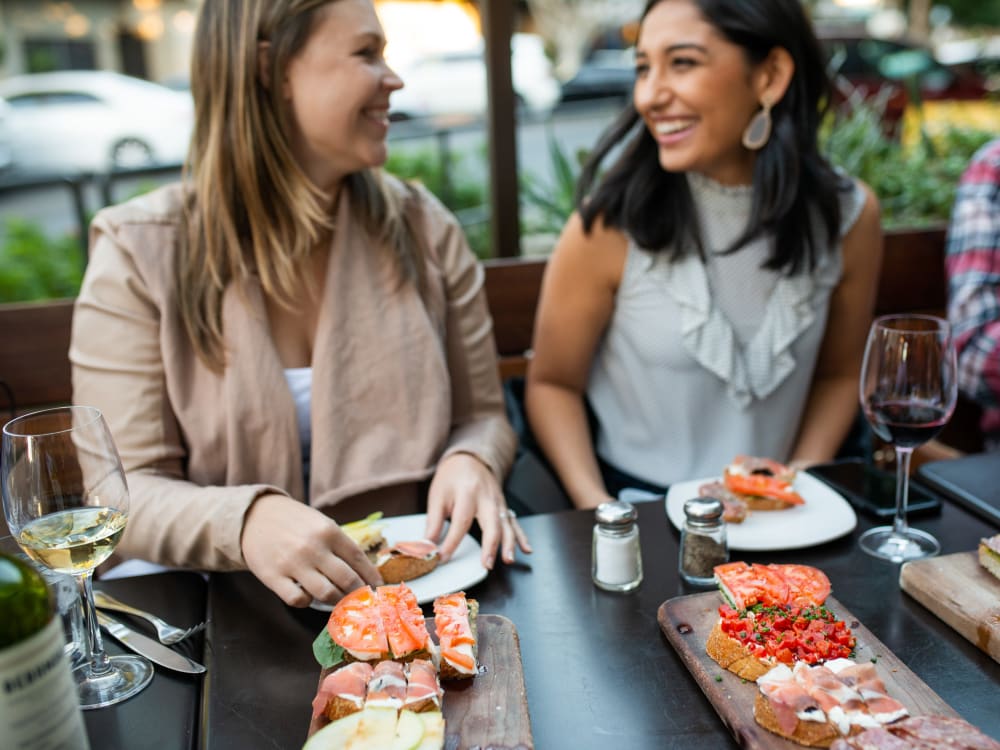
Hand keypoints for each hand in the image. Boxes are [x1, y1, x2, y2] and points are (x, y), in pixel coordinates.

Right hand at [241, 494, 381, 606]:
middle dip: (359, 594)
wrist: (255, 517)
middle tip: (363, 600)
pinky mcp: (274, 577)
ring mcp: (293, 563)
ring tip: (340, 601)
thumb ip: (339, 545)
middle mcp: (313, 547)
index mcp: (329, 531)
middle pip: (347, 580)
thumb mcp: (321, 524)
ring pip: (326, 594)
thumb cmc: (295, 522)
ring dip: (337, 601)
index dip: (371, 577)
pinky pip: (298, 600)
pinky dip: (308, 602)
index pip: (359, 559)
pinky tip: (309, 595)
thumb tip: (363, 573)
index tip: (378, 588)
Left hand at [424, 453, 531, 569]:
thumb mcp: (437, 496)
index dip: (451, 543)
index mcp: (467, 493)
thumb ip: (433, 523)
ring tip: (507, 560)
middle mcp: (486, 497)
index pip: (460, 522)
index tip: (442, 558)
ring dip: (509, 544)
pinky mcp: (504, 506)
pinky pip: (515, 522)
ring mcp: (498, 502)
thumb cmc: (452, 478)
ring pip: (507, 524)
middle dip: (490, 545)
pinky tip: (526, 550)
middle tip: (486, 564)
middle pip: (491, 523)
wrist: (469, 459)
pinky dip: (522, 537)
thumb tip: (427, 547)